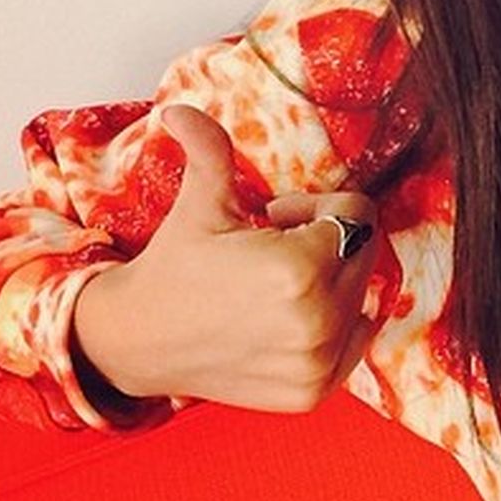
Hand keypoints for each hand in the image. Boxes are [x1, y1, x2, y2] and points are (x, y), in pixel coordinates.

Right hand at [72, 104, 381, 411]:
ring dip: (330, 281)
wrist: (136, 342)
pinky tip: (289, 316)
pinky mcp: (313, 391)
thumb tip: (180, 109)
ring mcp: (318, 363)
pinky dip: (337, 323)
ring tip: (274, 284)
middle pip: (364, 253)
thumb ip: (209, 151)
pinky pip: (358, 339)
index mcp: (299, 271)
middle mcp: (318, 322)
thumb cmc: (174, 266)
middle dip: (325, 241)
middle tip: (273, 247)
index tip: (277, 216)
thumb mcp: (200, 205)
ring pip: (362, 295)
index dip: (317, 208)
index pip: (357, 215)